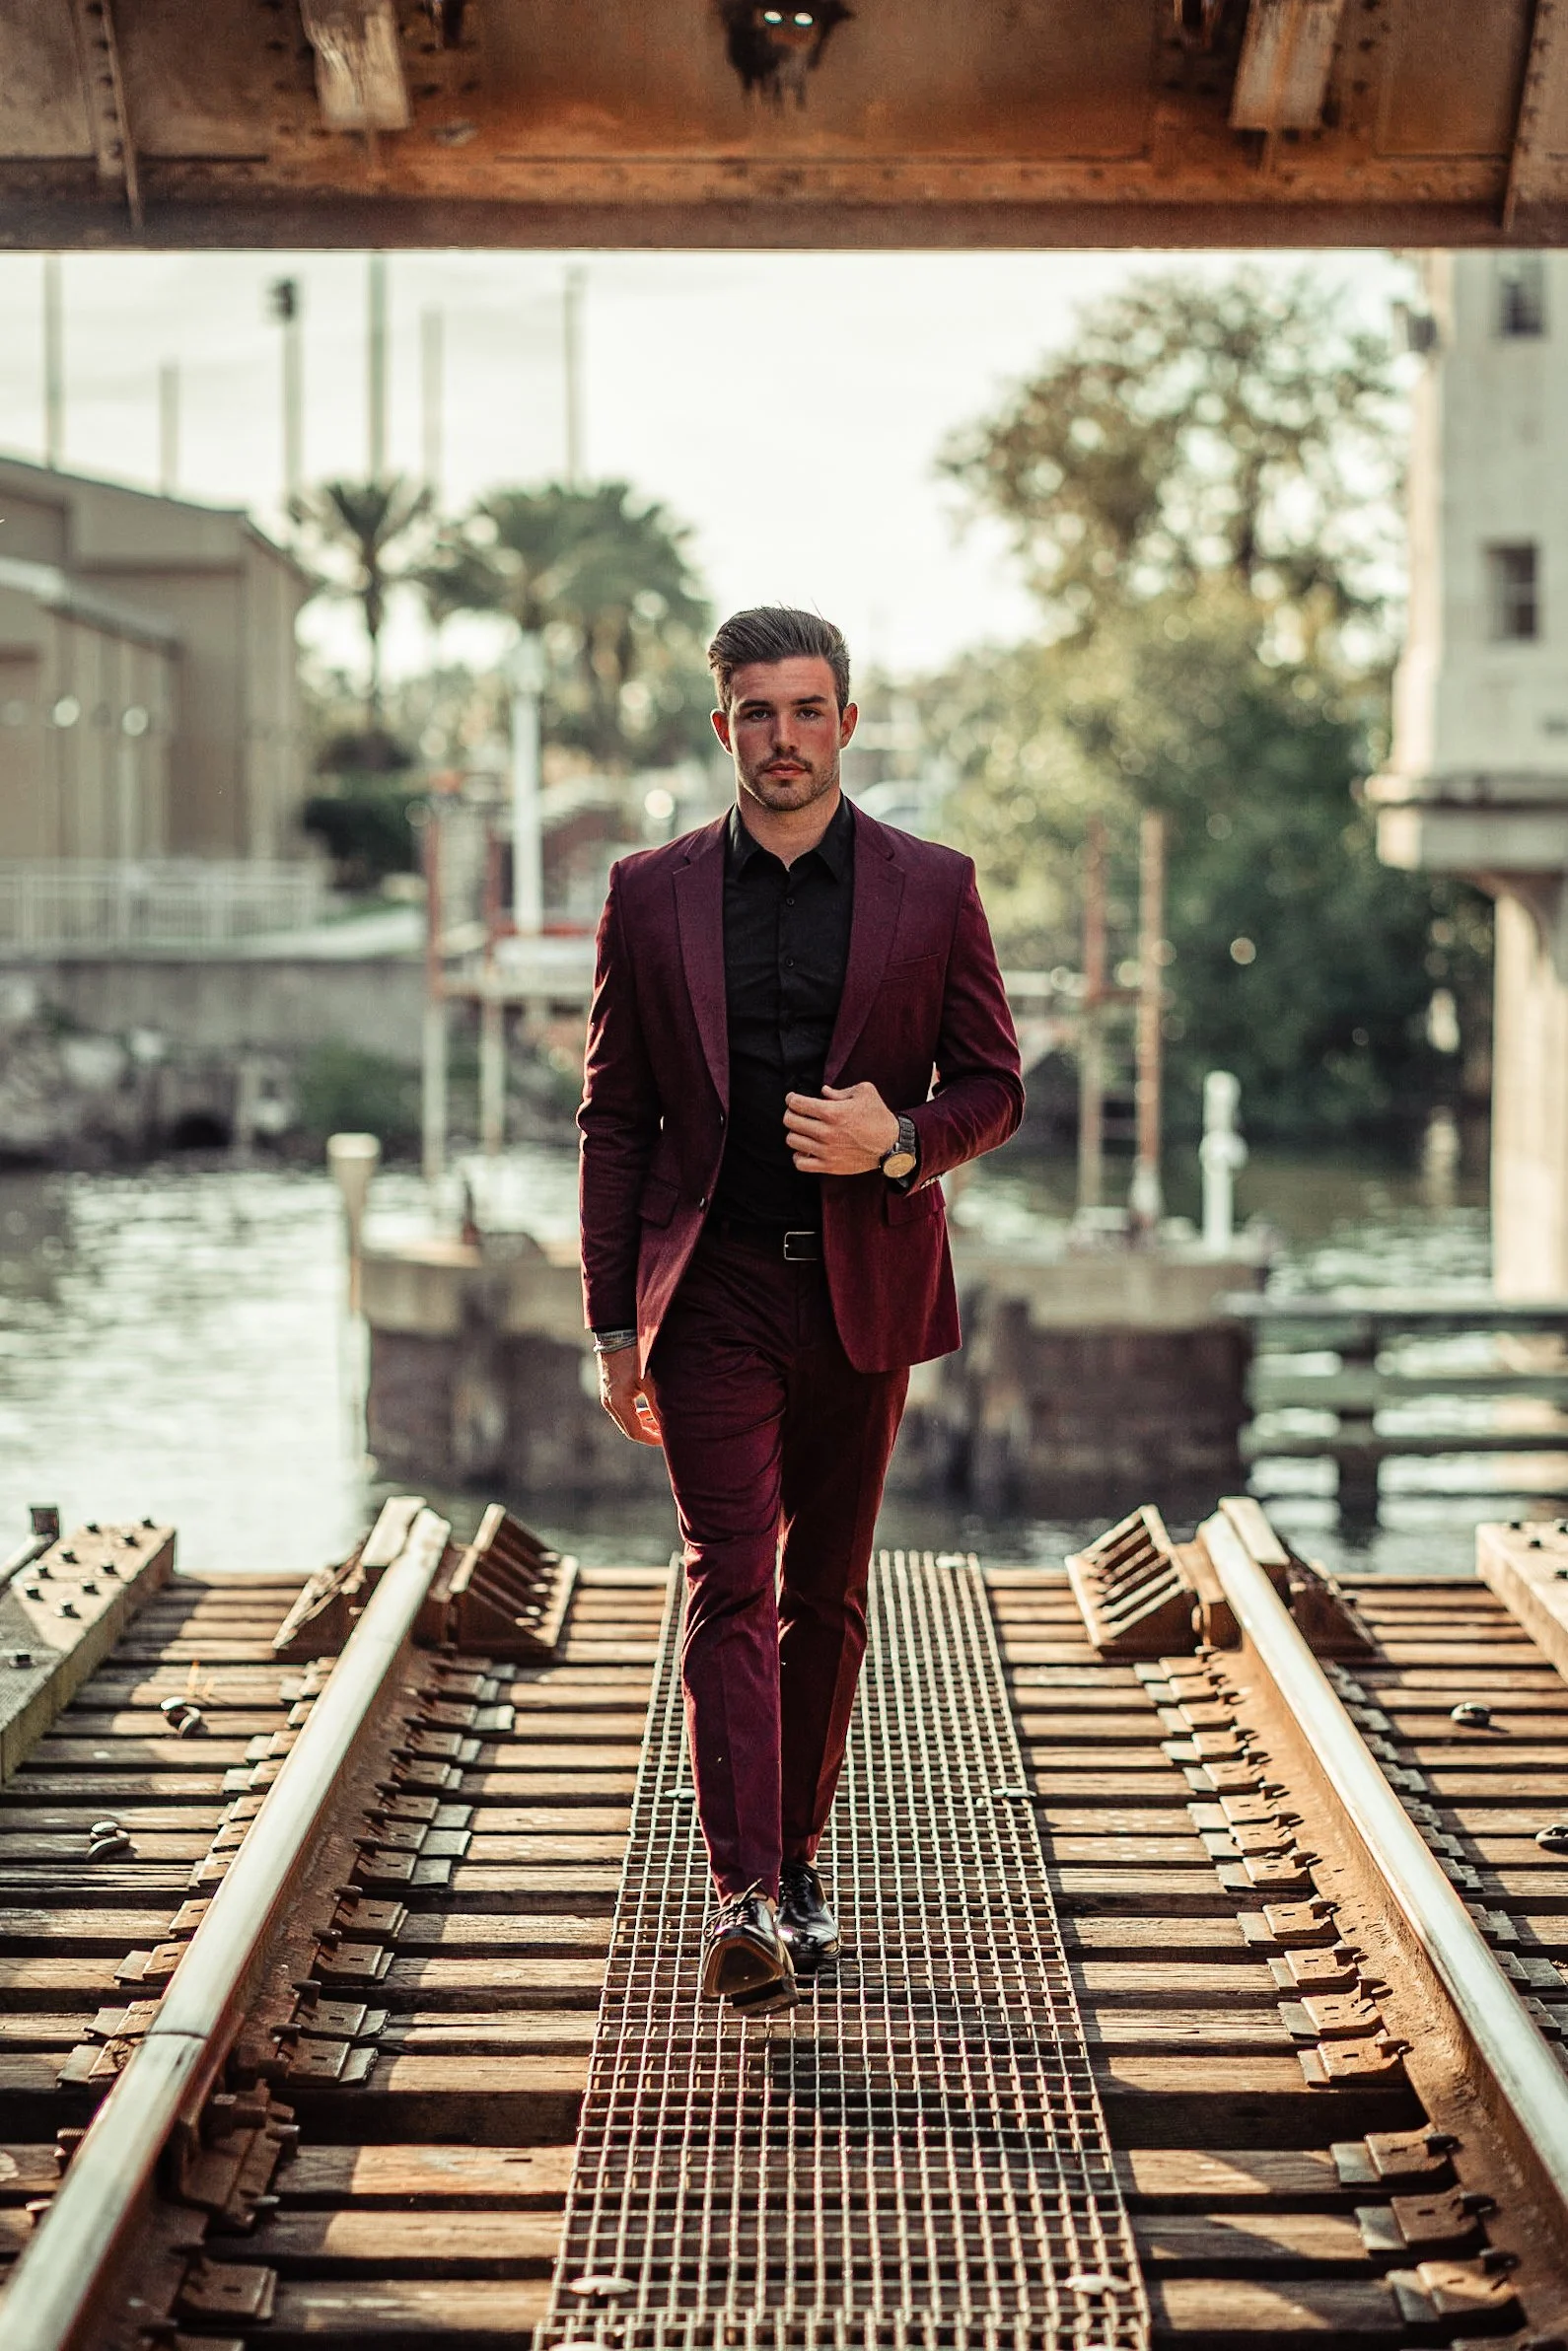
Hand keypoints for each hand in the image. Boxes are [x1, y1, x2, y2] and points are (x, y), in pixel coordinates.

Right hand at [598, 1346, 662, 1445]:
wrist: (617, 1332)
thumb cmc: (636, 1355)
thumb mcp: (651, 1381)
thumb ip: (658, 1404)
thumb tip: (670, 1424)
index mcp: (618, 1403)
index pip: (635, 1433)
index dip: (652, 1439)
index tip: (667, 1439)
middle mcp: (609, 1402)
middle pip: (629, 1429)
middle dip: (648, 1433)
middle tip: (666, 1433)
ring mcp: (607, 1395)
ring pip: (626, 1419)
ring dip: (643, 1422)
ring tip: (660, 1421)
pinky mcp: (609, 1388)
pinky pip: (623, 1408)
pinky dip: (636, 1412)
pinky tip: (649, 1407)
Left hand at [783, 1082, 899, 1175]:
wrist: (891, 1145)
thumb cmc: (878, 1116)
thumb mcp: (864, 1092)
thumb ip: (840, 1090)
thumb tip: (823, 1092)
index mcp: (832, 1112)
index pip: (796, 1103)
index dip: (791, 1098)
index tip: (793, 1099)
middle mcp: (826, 1132)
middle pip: (790, 1121)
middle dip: (791, 1114)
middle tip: (797, 1113)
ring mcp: (826, 1151)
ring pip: (792, 1141)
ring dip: (795, 1133)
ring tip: (803, 1131)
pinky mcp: (829, 1166)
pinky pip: (800, 1163)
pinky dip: (798, 1156)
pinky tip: (805, 1150)